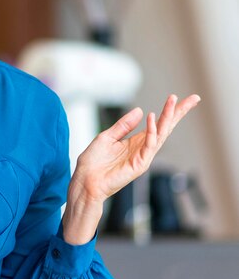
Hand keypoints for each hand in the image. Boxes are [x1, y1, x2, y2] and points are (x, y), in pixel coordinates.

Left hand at [62, 93, 200, 243]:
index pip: (157, 124)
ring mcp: (143, 157)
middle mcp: (142, 148)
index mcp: (135, 141)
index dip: (169, 112)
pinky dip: (152, 132)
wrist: (85, 180)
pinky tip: (153, 118)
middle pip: (165, 127)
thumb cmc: (93, 162)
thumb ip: (123, 125)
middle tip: (193, 98)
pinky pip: (149, 146)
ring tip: (174, 101)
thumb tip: (140, 110)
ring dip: (168, 117)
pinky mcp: (139, 165)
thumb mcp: (107, 137)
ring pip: (161, 134)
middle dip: (178, 113)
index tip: (179, 98)